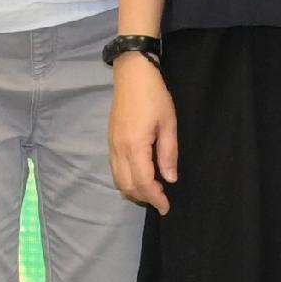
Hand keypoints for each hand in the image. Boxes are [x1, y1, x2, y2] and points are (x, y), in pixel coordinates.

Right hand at [109, 53, 178, 212]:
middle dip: (144, 197)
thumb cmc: (154, 96)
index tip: (166, 207)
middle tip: (162, 200)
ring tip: (152, 191)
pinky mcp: (110, 141)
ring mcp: (111, 146)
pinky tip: (138, 177)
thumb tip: (170, 179)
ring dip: (133, 190)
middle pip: (127, 185)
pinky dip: (125, 180)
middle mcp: (118, 150)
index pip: (143, 182)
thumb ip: (168, 153)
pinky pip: (114, 169)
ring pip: (118, 179)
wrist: (132, 74)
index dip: (155, 198)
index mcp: (134, 146)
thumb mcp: (169, 123)